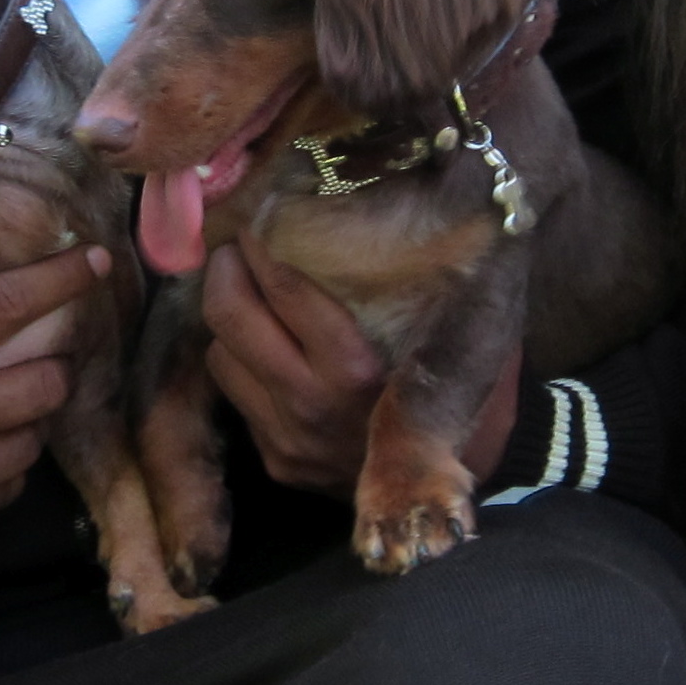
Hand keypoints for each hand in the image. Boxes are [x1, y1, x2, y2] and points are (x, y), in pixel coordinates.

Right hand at [0, 178, 108, 534]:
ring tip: (29, 393)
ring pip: (30, 441)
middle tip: (62, 347)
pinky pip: (6, 488)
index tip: (96, 260)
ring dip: (39, 418)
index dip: (59, 281)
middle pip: (36, 384)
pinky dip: (11, 467)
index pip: (4, 308)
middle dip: (60, 364)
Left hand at [203, 228, 520, 495]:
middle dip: (226, 268)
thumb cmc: (465, 388)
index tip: (261, 211)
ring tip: (245, 289)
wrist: (462, 487)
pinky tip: (263, 342)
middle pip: (231, 315)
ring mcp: (288, 439)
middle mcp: (313, 405)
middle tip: (237, 243)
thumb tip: (408, 197)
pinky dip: (240, 360)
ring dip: (228, 316)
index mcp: (357, 369)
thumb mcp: (455, 330)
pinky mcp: (277, 462)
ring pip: (220, 354)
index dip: (262, 239)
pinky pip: (235, 394)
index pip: (284, 284)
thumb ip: (423, 279)